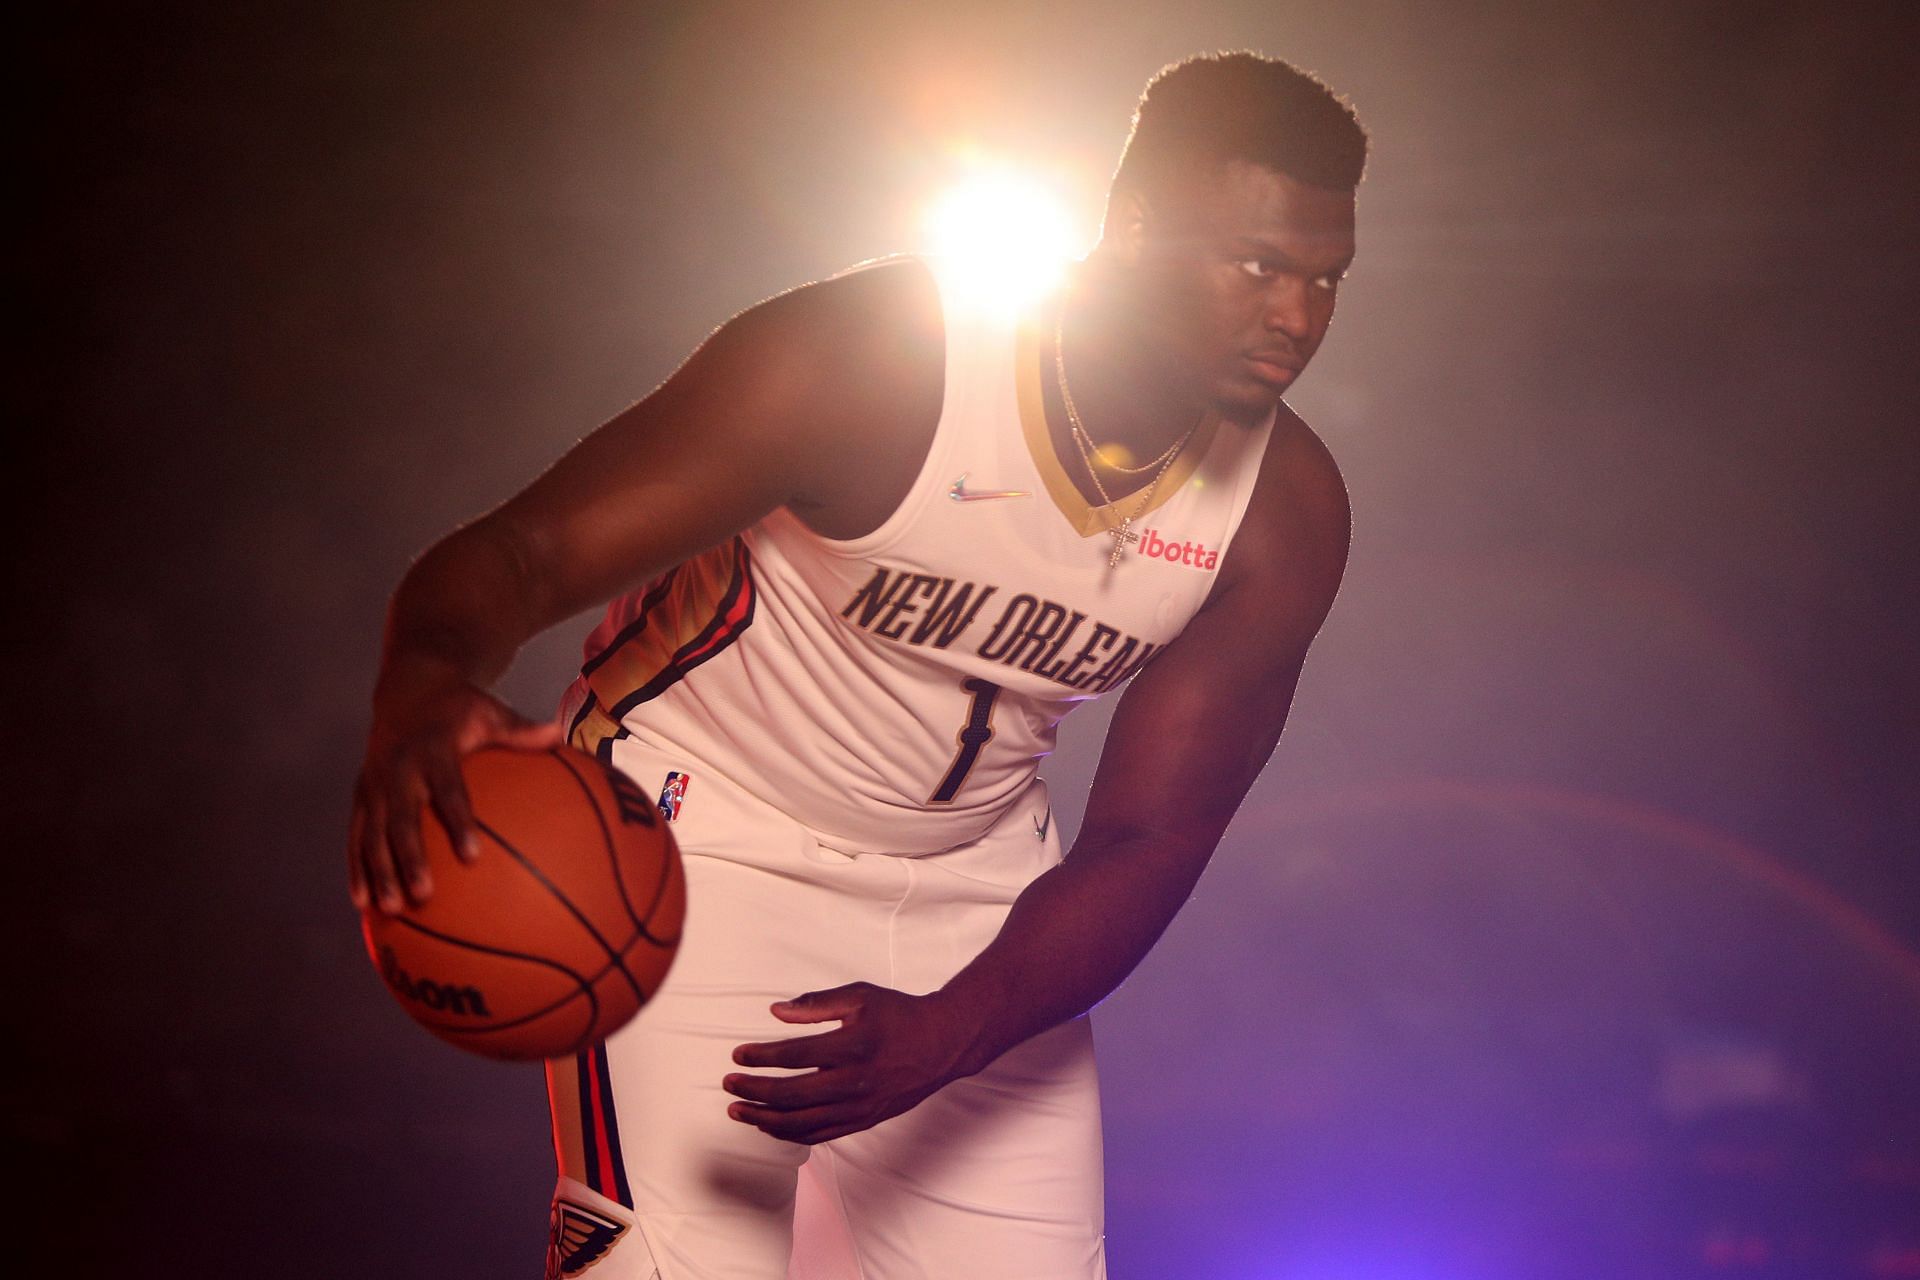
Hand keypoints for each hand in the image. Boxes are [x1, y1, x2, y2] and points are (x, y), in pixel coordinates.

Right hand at [348, 656, 561, 913]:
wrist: (407, 690)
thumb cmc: (460, 710)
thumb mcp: (490, 713)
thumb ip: (521, 732)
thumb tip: (561, 736)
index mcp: (433, 749)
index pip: (448, 788)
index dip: (457, 820)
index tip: (472, 855)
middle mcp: (398, 769)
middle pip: (402, 819)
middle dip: (410, 858)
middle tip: (424, 894)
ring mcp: (374, 785)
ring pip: (373, 833)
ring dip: (379, 872)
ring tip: (390, 909)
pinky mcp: (360, 796)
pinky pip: (356, 836)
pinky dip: (356, 868)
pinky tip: (362, 904)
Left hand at [724, 983, 975, 1144]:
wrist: (941, 1044)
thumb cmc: (898, 1014)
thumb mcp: (859, 996)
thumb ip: (816, 1004)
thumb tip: (775, 1011)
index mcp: (852, 1045)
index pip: (794, 1055)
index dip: (760, 1056)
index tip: (737, 1054)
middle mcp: (855, 1081)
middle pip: (792, 1095)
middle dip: (754, 1091)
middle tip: (728, 1084)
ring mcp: (860, 1106)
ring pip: (802, 1123)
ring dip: (765, 1119)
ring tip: (738, 1110)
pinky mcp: (865, 1120)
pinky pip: (821, 1135)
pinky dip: (791, 1134)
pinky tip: (770, 1127)